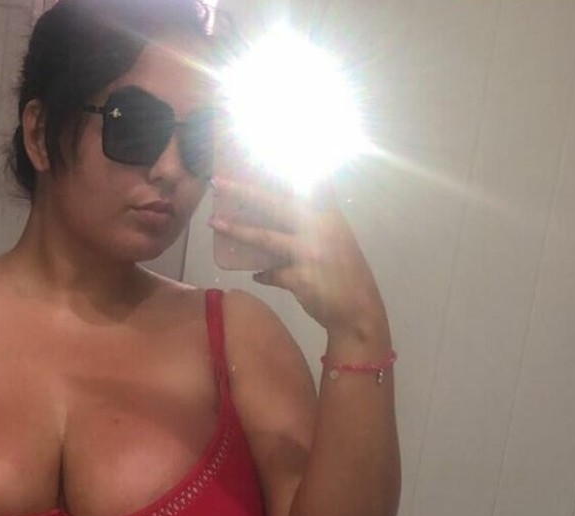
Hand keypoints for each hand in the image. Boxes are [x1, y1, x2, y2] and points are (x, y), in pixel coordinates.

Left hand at [209, 177, 387, 340]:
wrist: (359, 311)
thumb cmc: (345, 274)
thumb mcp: (336, 240)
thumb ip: (311, 226)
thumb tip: (278, 220)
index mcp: (329, 215)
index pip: (310, 180)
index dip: (288, 163)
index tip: (262, 146)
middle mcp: (321, 228)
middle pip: (274, 204)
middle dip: (243, 192)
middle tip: (218, 183)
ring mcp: (311, 253)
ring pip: (266, 238)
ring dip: (238, 230)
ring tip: (214, 223)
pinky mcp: (302, 278)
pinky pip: (270, 274)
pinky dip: (262, 274)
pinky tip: (257, 275)